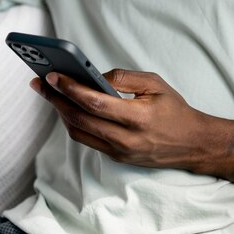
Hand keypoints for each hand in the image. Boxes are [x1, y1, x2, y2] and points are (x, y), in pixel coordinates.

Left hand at [30, 69, 212, 170]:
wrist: (193, 144)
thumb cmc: (175, 110)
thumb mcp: (156, 84)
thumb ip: (124, 78)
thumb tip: (94, 77)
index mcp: (138, 118)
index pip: (95, 103)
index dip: (70, 89)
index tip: (53, 75)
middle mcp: (126, 139)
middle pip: (80, 119)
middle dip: (56, 99)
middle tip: (40, 82)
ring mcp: (120, 152)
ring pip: (79, 133)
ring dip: (61, 112)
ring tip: (50, 93)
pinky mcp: (117, 158)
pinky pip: (87, 140)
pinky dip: (74, 123)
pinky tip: (67, 107)